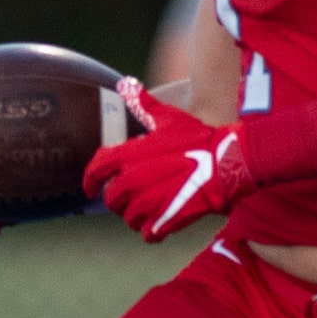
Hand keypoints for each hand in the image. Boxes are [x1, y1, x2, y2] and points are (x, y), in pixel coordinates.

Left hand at [81, 78, 250, 241]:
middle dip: (119, 202)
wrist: (227, 161)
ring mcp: (151, 200)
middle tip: (130, 201)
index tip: (90, 189)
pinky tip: (160, 226)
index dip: (89, 181)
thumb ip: (143, 104)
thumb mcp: (169, 118)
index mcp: (132, 154)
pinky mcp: (168, 218)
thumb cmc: (198, 138)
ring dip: (136, 218)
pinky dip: (152, 232)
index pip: (97, 169)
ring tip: (148, 213)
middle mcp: (136, 178)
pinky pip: (149, 233)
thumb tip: (125, 83)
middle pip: (112, 199)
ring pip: (129, 218)